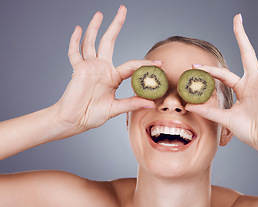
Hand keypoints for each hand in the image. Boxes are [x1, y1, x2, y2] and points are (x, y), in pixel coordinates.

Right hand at [53, 6, 158, 134]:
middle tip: (122, 9)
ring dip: (95, 27)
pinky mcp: (78, 69)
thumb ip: (131, 103)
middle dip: (116, 25)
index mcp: (113, 77)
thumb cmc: (92, 115)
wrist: (74, 120)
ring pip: (91, 42)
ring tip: (100, 14)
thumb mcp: (115, 108)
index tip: (160, 63)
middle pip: (109, 41)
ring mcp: (89, 67)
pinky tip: (78, 29)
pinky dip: (75, 41)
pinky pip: (74, 53)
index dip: (145, 64)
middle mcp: (102, 68)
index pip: (132, 65)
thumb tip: (151, 103)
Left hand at [186, 14, 257, 152]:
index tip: (194, 65)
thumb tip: (190, 106)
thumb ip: (208, 111)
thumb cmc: (249, 130)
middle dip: (241, 35)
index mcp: (242, 88)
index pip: (223, 74)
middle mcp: (253, 81)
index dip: (209, 70)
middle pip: (247, 52)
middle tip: (238, 17)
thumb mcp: (225, 118)